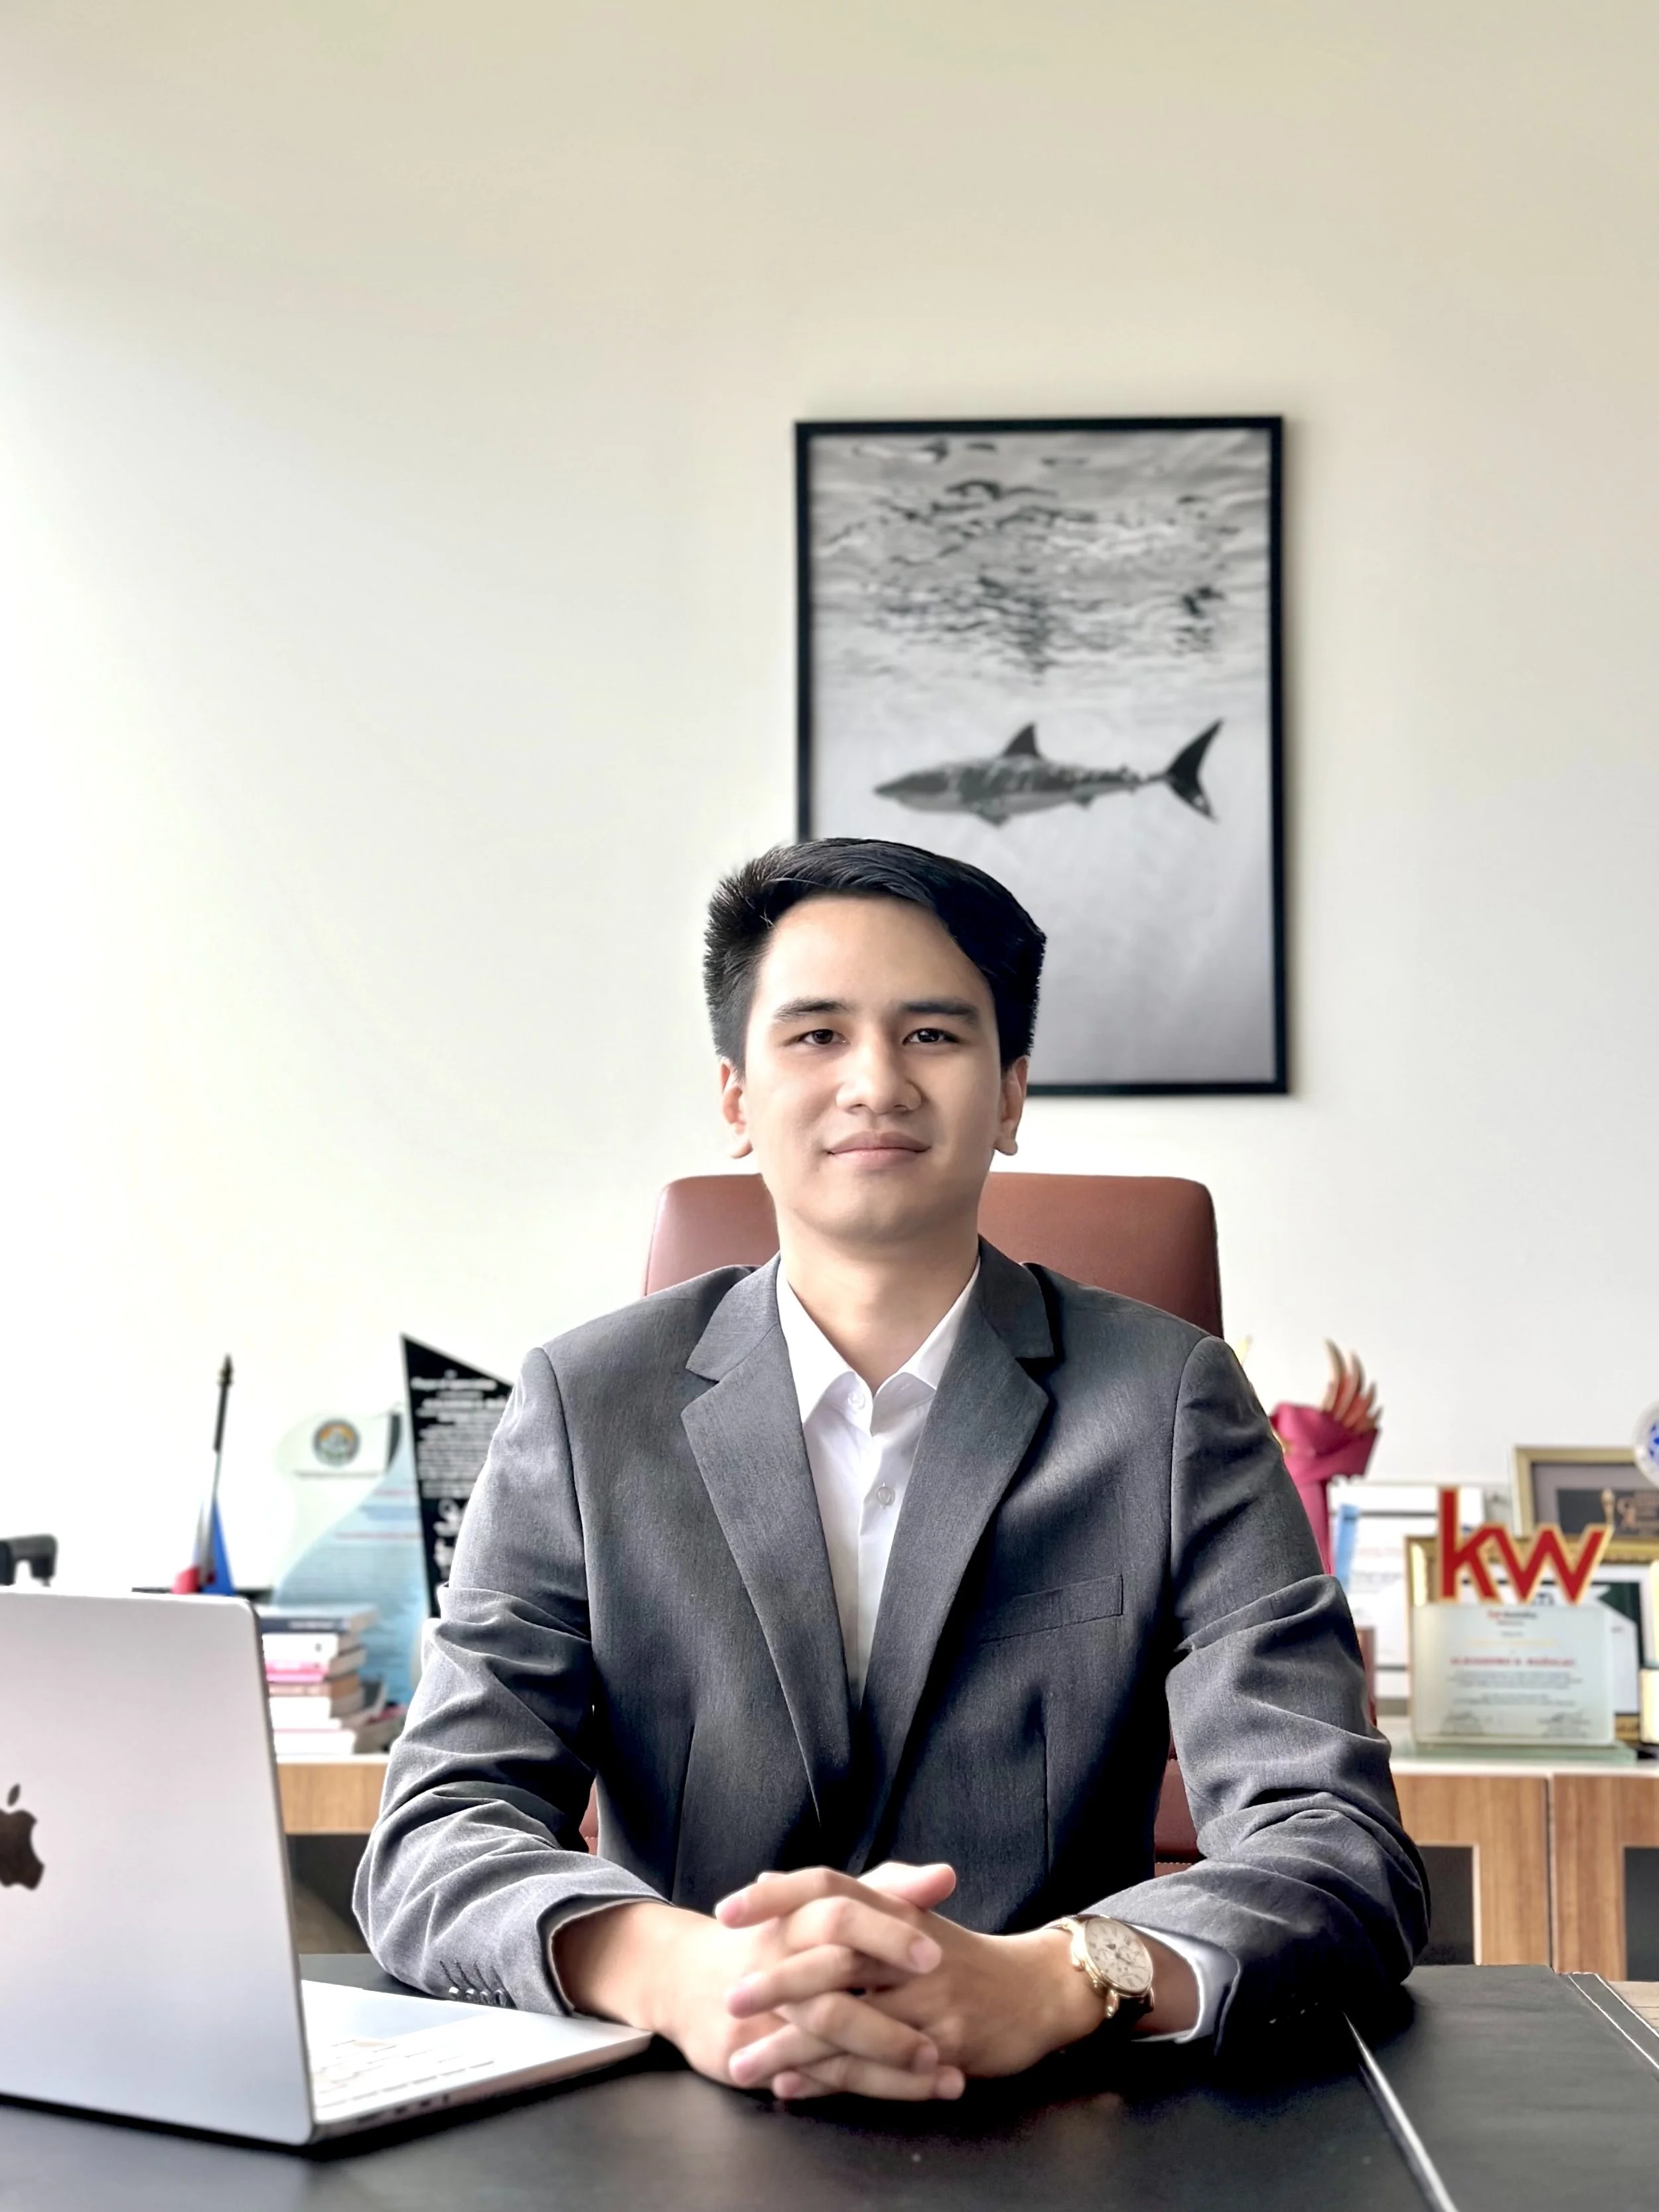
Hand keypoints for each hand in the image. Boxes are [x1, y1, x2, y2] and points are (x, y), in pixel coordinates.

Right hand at [553, 1865, 960, 2099]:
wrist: (685, 1976)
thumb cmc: (774, 1936)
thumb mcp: (824, 1904)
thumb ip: (887, 1890)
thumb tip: (946, 1876)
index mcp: (797, 1913)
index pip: (841, 1911)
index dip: (887, 1932)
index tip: (936, 1952)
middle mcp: (776, 1954)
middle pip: (833, 1972)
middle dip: (889, 2018)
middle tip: (943, 2039)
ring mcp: (761, 2007)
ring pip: (826, 2033)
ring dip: (887, 2058)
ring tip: (944, 2077)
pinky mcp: (748, 2050)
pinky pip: (806, 2073)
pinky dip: (854, 2087)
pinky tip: (898, 2096)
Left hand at [726, 1873, 1200, 2095]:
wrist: (1038, 1991)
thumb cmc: (961, 1954)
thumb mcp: (911, 1914)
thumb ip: (847, 1900)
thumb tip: (767, 1881)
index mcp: (896, 1909)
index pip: (828, 1886)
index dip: (778, 1896)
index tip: (728, 1909)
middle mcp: (909, 1949)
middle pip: (834, 1958)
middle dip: (778, 1979)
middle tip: (730, 1997)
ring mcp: (927, 2000)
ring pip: (848, 2022)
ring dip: (791, 2045)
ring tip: (743, 2061)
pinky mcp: (940, 2048)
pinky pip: (874, 2068)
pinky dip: (828, 2080)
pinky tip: (792, 2087)